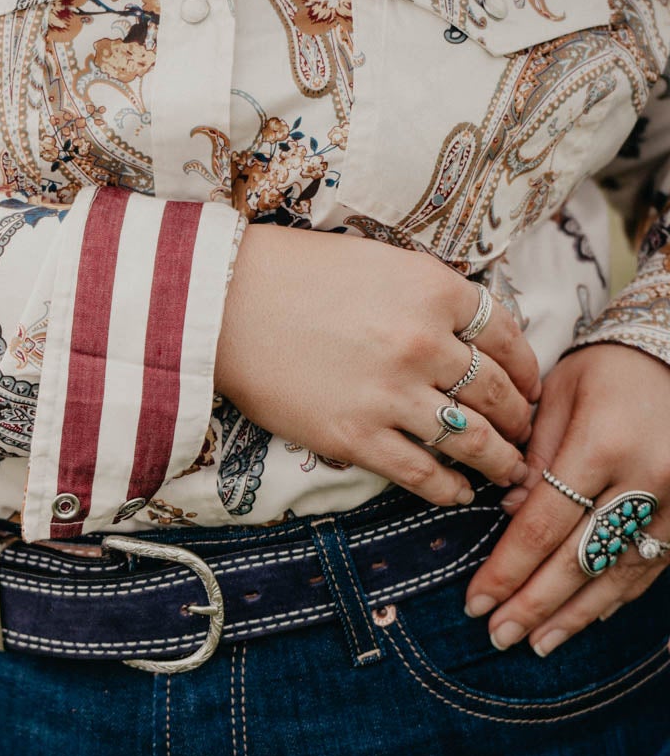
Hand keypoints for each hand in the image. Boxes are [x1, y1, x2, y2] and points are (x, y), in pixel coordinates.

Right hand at [215, 226, 541, 508]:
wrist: (224, 303)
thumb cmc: (297, 274)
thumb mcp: (382, 262)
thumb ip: (431, 294)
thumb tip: (472, 332)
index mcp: (436, 291)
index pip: (508, 338)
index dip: (527, 370)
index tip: (530, 387)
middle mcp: (424, 343)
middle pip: (498, 393)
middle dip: (520, 421)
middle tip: (525, 435)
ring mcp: (392, 393)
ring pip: (472, 440)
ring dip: (499, 462)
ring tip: (508, 473)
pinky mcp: (356, 435)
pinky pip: (422, 473)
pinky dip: (448, 488)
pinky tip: (457, 493)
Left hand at [463, 343, 669, 653]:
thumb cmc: (608, 369)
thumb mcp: (559, 396)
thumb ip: (534, 457)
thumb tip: (510, 515)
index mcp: (603, 446)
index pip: (543, 526)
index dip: (506, 570)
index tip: (475, 602)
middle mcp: (647, 480)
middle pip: (580, 560)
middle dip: (534, 604)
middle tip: (498, 636)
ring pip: (620, 574)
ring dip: (576, 614)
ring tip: (538, 643)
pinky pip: (652, 566)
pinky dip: (617, 595)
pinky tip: (588, 617)